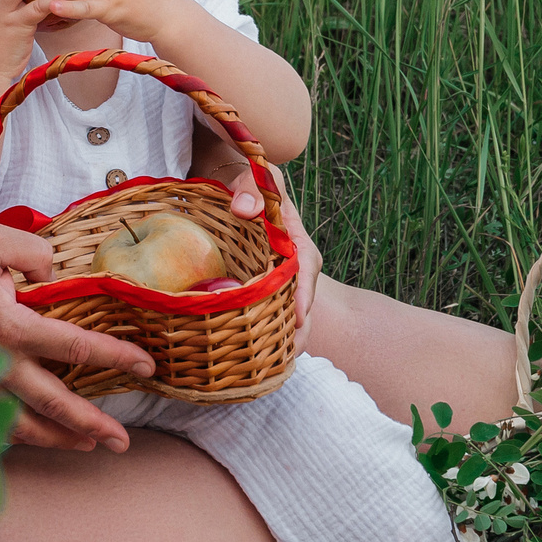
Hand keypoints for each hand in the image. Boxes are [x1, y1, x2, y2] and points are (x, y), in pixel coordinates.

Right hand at [0, 224, 154, 451]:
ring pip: (24, 423)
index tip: (145, 366)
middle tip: (122, 441)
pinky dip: (20, 433)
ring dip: (59, 438)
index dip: (115, 357)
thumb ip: (34, 252)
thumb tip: (54, 275)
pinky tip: (37, 434)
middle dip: (92, 425)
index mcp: (9, 327)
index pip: (75, 348)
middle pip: (54, 404)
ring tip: (87, 445)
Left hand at [224, 163, 318, 350]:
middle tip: (291, 358)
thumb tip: (246, 210)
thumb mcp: (254, 175)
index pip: (305, 268)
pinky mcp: (265, 283)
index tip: (301, 318)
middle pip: (302, 299)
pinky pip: (271, 308)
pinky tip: (258, 354)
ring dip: (285, 336)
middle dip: (299, 329)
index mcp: (295, 237)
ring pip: (288, 310)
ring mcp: (280, 275)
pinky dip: (268, 330)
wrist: (236, 181)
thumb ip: (251, 187)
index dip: (303, 294)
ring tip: (277, 366)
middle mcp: (293, 261)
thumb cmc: (248, 178)